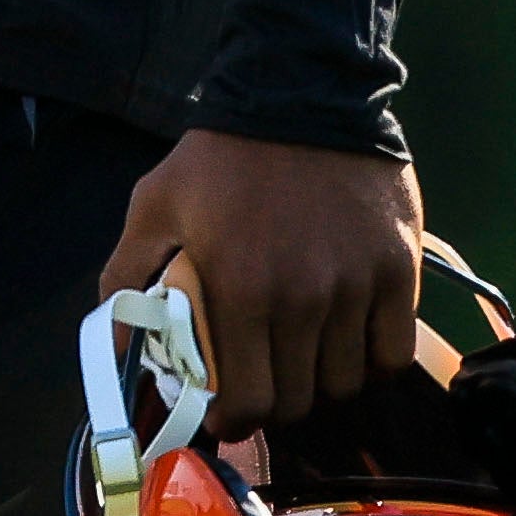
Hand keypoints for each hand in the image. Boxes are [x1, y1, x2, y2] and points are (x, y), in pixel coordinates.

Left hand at [98, 129, 423, 438]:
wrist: (300, 95)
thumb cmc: (221, 157)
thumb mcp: (153, 205)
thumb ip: (125, 274)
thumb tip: (116, 340)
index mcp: (239, 289)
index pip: (249, 400)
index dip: (234, 420)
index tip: (227, 413)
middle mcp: (303, 298)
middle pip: (300, 399)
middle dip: (276, 400)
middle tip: (264, 377)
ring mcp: (356, 288)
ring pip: (346, 382)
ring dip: (322, 380)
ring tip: (303, 353)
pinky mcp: (399, 272)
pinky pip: (392, 353)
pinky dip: (371, 359)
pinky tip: (347, 337)